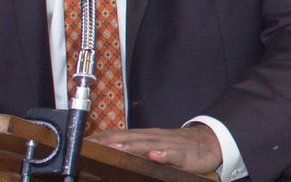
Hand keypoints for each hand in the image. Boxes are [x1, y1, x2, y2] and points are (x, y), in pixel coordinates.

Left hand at [89, 123, 220, 173]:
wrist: (209, 142)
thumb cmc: (178, 146)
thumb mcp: (154, 145)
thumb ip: (134, 148)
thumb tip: (110, 150)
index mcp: (145, 137)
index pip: (118, 136)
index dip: (101, 139)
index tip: (82, 144)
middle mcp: (154, 138)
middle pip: (129, 139)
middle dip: (110, 142)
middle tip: (91, 146)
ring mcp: (168, 144)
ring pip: (148, 145)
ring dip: (132, 146)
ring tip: (116, 148)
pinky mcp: (184, 154)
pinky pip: (173, 154)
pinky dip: (164, 154)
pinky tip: (155, 155)